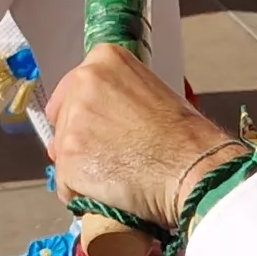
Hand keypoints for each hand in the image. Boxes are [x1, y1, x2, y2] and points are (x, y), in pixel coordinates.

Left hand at [44, 46, 227, 227]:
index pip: (72, 90)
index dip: (87, 116)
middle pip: (63, 121)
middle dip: (81, 141)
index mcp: (104, 61)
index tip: (102, 129)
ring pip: (63, 154)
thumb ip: (117, 96)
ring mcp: (73, 124)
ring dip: (83, 170)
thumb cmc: (185, 137)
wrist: (193, 169)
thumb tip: (98, 119)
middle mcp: (83, 85)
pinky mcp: (69, 160)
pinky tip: (110, 192)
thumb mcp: (151, 92)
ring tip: (119, 175)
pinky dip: (82, 194)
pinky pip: (65, 184)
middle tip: (115, 156)